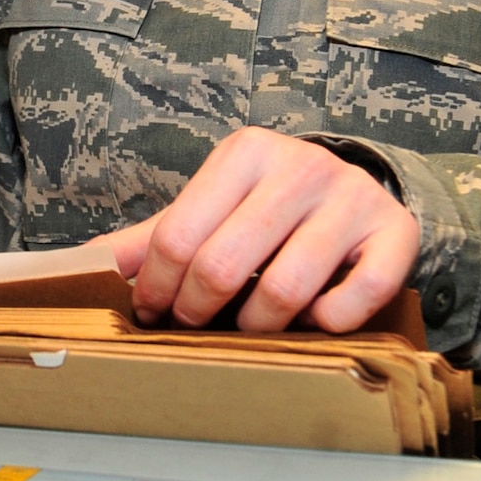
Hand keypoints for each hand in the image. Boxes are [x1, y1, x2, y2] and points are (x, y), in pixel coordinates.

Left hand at [96, 127, 417, 332]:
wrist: (360, 184)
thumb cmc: (271, 204)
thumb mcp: (216, 203)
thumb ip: (156, 236)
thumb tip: (85, 266)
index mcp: (245, 152)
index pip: (178, 234)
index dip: (157, 289)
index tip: (154, 313)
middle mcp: (300, 166)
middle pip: (224, 265)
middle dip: (198, 311)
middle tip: (195, 326)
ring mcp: (351, 197)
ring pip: (286, 290)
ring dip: (259, 327)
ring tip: (250, 327)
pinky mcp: (395, 232)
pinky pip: (358, 296)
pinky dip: (330, 322)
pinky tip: (315, 320)